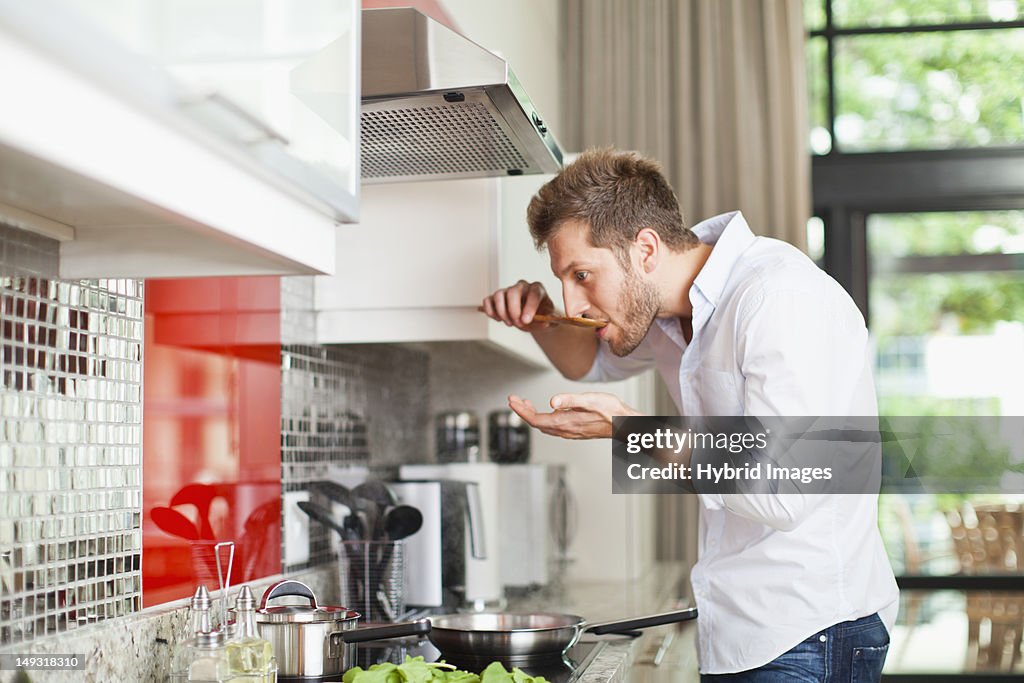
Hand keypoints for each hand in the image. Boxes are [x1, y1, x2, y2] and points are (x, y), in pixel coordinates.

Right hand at [480, 280, 554, 330]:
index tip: (526, 320)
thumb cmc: (541, 316)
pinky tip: (498, 319)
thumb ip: (549, 321)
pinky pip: (488, 300)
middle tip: (517, 323)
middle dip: (513, 310)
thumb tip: (546, 322)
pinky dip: (490, 311)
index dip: (529, 307)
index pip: (534, 293)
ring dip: (501, 312)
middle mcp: (522, 287)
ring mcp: (508, 291)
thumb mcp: (550, 320)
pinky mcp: (496, 297)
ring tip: (509, 323)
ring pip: (498, 294)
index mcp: (537, 289)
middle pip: (513, 291)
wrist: (533, 318)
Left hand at [508, 392, 641, 439]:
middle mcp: (565, 430)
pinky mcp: (575, 430)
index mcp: (565, 422)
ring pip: (544, 426)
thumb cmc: (611, 411)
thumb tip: (552, 401)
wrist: (625, 425)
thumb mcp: (590, 400)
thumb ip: (570, 400)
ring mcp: (569, 432)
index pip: (535, 419)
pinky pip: (553, 427)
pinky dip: (544, 418)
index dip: (520, 410)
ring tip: (525, 403)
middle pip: (536, 423)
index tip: (511, 400)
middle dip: (523, 411)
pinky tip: (548, 410)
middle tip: (514, 400)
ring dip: (532, 415)